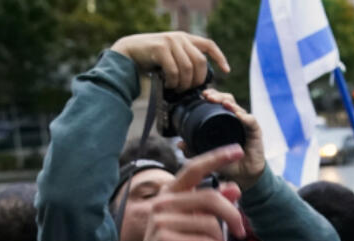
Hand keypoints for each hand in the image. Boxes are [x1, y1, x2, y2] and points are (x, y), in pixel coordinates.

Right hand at [110, 32, 229, 91]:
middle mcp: (179, 38)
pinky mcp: (160, 48)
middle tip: (189, 90)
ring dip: (184, 84)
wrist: (127, 55)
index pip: (208, 45)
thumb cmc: (151, 62)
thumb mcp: (172, 58)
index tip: (226, 71)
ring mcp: (170, 41)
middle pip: (201, 63)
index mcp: (185, 39)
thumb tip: (201, 82)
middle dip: (198, 80)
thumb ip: (185, 62)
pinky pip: (174, 70)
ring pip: (188, 68)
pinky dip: (173, 82)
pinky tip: (169, 85)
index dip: (219, 58)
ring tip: (177, 89)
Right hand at [130, 145, 245, 240]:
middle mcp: (164, 202)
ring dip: (223, 239)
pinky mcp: (165, 240)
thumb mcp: (198, 225)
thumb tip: (234, 188)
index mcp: (172, 193)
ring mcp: (162, 221)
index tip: (238, 151)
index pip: (194, 168)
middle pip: (210, 198)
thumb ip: (214, 206)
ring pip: (210, 223)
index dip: (216, 158)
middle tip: (241, 231)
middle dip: (233, 215)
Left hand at [198, 89, 266, 188]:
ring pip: (239, 108)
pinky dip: (245, 117)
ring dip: (230, 103)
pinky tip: (238, 115)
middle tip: (209, 96)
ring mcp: (245, 125)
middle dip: (218, 96)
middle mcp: (235, 120)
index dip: (211, 96)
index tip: (201, 95)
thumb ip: (194, 150)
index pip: (218, 103)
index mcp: (223, 122)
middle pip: (228, 100)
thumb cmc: (228, 163)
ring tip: (223, 103)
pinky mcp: (255, 133)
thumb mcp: (208, 156)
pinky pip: (251, 122)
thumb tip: (180, 144)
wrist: (243, 176)